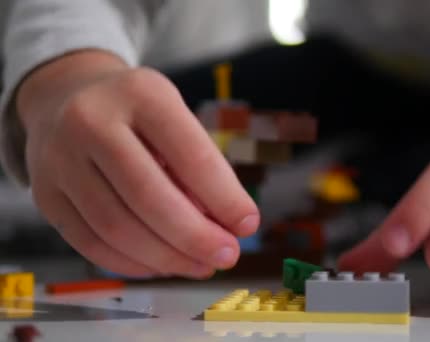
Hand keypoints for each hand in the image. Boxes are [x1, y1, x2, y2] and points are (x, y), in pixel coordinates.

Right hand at [17, 51, 258, 278]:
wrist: (66, 97)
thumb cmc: (136, 114)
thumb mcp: (173, 118)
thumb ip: (199, 168)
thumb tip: (228, 228)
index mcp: (140, 94)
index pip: (191, 154)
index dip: (224, 197)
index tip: (247, 225)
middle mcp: (91, 121)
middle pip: (148, 196)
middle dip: (195, 237)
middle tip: (226, 256)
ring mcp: (59, 159)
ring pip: (116, 227)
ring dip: (167, 258)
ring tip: (200, 265)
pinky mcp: (45, 193)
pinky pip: (91, 244)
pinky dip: (133, 264)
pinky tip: (161, 265)